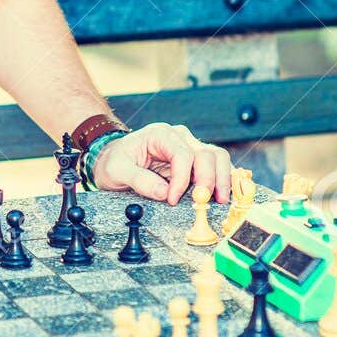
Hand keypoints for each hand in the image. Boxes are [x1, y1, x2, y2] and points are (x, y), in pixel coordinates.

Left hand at [92, 124, 230, 204]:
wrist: (113, 159)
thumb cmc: (114, 161)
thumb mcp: (116, 170)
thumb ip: (139, 179)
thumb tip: (164, 193)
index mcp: (160, 134)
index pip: (182, 155)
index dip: (181, 179)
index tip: (172, 199)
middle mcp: (179, 137)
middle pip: (205, 154)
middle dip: (208, 180)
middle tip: (203, 202)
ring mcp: (189, 147)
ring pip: (217, 157)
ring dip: (222, 179)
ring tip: (221, 200)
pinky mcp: (194, 162)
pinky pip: (216, 166)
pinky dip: (222, 179)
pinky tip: (222, 194)